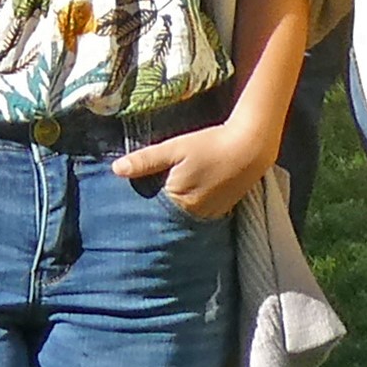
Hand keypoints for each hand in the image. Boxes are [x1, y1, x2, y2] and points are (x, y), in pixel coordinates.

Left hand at [116, 113, 278, 220]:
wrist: (251, 146)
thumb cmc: (211, 145)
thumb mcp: (175, 148)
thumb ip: (146, 160)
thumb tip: (116, 169)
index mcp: (179, 203)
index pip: (149, 215)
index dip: (136, 212)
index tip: (120, 212)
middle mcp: (195, 216)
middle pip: (166, 221)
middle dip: (152, 217)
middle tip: (133, 214)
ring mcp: (211, 215)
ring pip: (182, 221)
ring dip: (171, 216)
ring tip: (155, 209)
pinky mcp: (222, 210)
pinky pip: (197, 217)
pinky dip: (188, 212)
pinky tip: (182, 202)